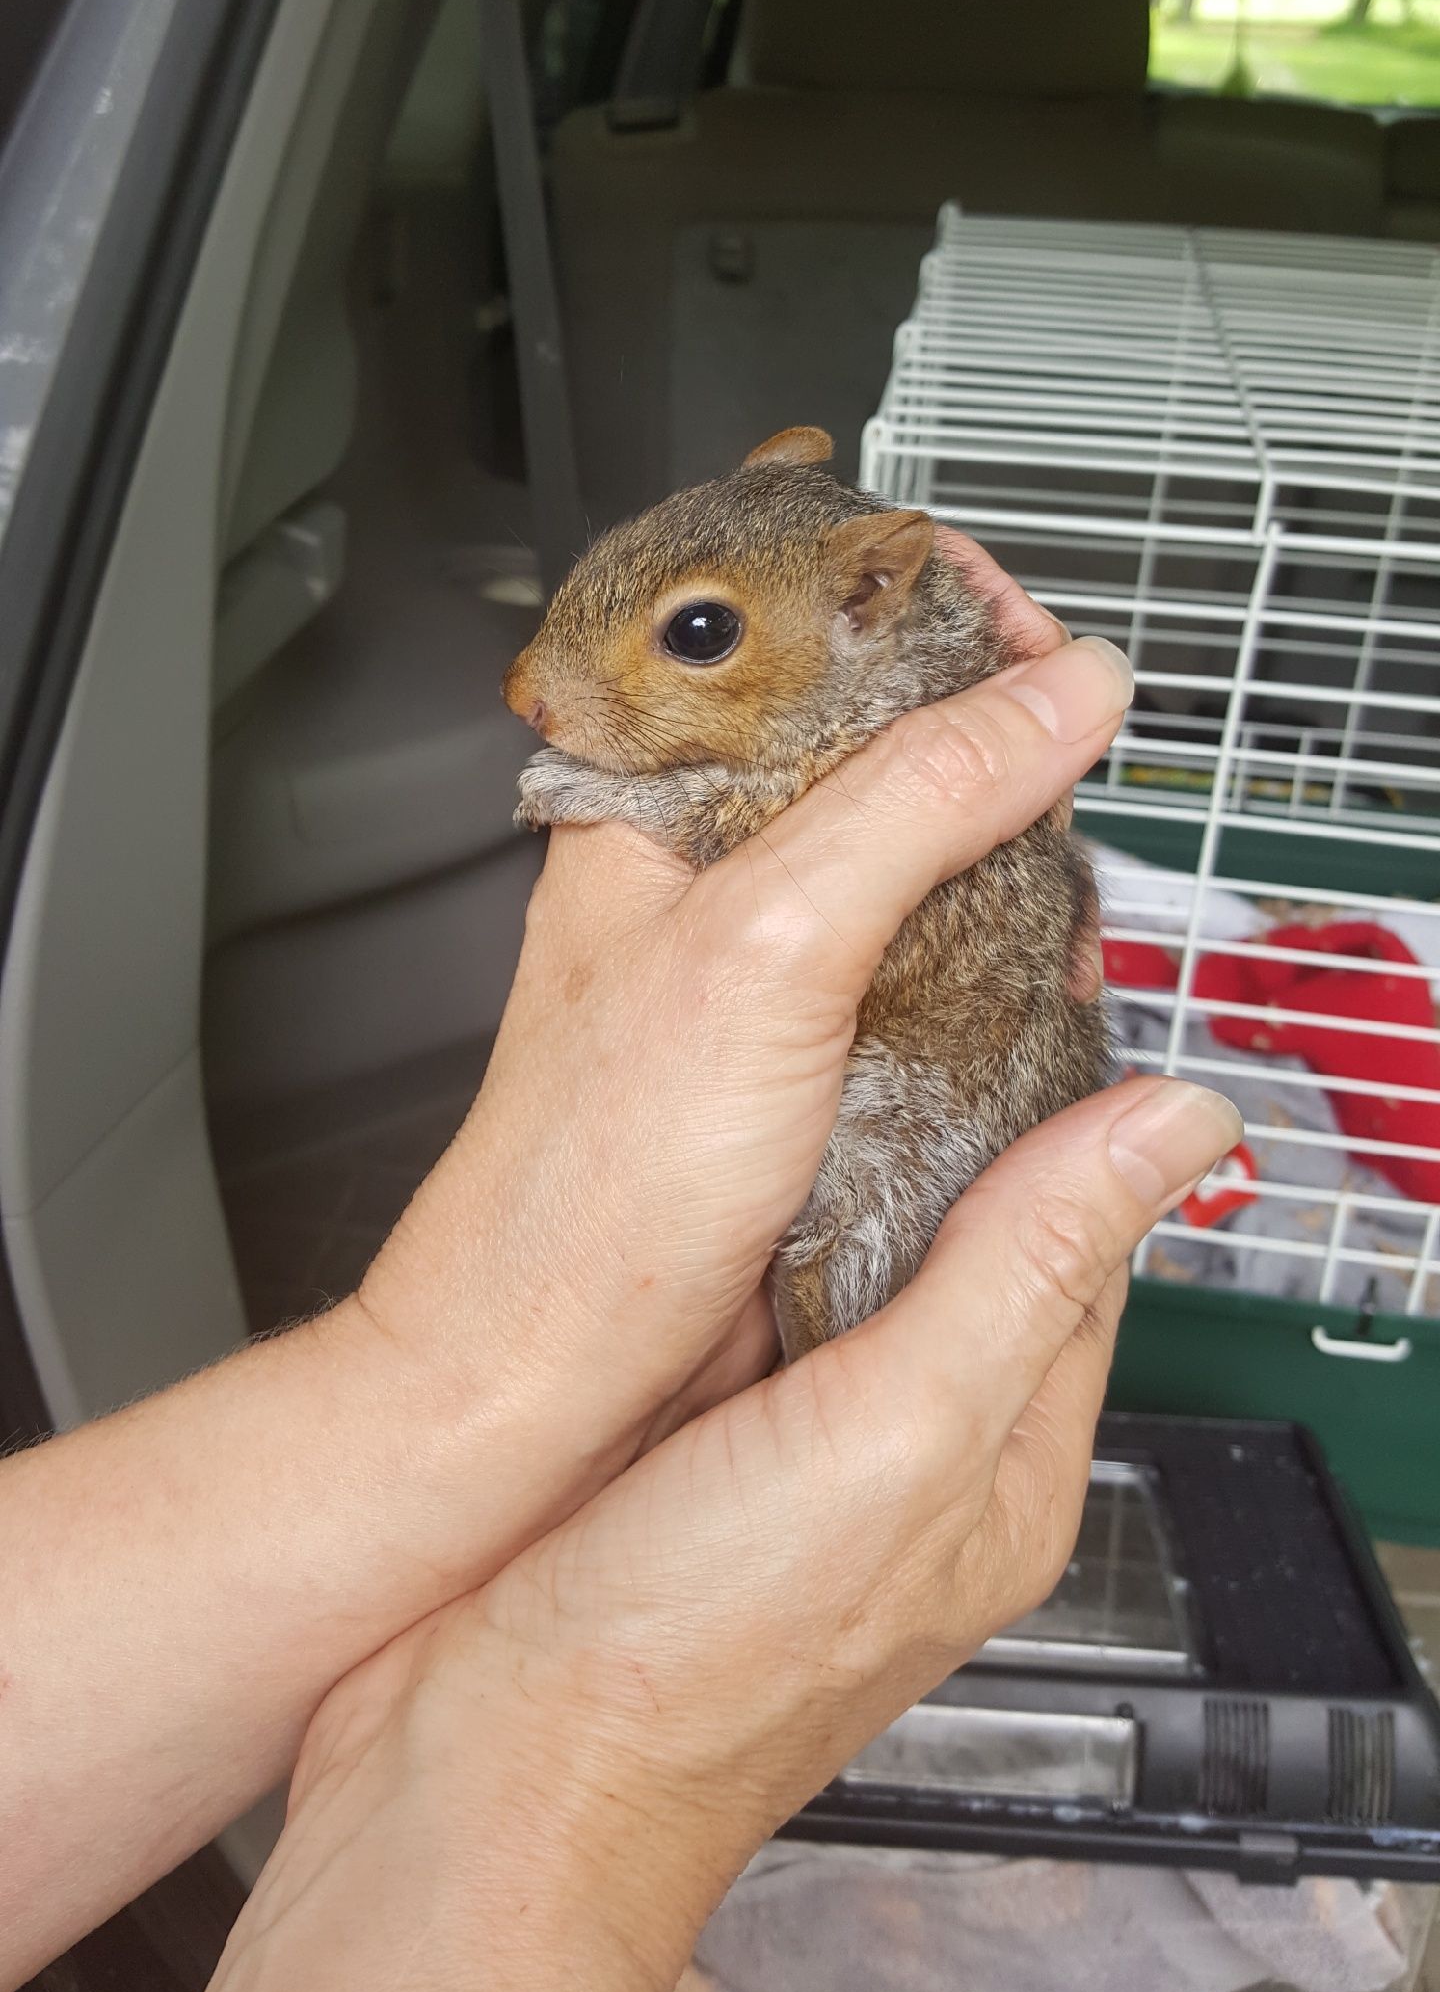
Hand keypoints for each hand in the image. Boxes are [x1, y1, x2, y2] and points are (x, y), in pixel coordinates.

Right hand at [168, 1073, 1237, 1991]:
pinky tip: (700, 1166)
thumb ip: (1025, 1269)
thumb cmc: (682, 1664)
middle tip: (897, 998)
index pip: (1081, 1255)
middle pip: (963, 1253)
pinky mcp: (685, 1448)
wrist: (478, 1778)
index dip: (1067, 1121)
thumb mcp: (895, 1433)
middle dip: (941, 1132)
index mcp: (998, 1471)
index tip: (1034, 1003)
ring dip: (824, 1172)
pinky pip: (738, 1304)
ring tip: (797, 1052)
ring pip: (841, 1267)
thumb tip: (1172, 1131)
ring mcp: (791, 1459)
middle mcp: (907, 1465)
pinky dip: (731, 1228)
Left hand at [358, 580, 1132, 1514]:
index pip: (797, 626)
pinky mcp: (817, 1049)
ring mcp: (766, 958)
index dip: (918, 606)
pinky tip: (1032, 982)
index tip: (1029, 638)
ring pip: (918, 853)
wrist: (551, 1385)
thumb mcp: (767, 949)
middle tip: (1061, 771)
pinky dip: (999, 963)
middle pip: (878, 736)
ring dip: (1007, 862)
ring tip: (1051, 887)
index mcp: (651, 794)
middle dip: (990, 743)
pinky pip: (933, 964)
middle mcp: (707, 862)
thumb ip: (915, 801)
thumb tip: (1056, 697)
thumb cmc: (581, 1185)